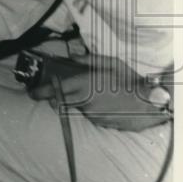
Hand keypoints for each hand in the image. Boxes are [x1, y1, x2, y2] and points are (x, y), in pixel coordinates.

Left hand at [29, 54, 169, 131]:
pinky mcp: (101, 124)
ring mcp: (92, 115)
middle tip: (54, 94)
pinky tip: (103, 105)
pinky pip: (90, 116)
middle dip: (54, 99)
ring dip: (77, 104)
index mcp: (83, 85)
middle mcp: (84, 102)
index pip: (54, 90)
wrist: (150, 103)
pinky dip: (90, 111)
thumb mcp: (109, 63)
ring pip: (76, 109)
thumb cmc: (129, 79)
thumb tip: (70, 58)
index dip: (40, 92)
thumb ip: (87, 61)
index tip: (32, 93)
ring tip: (92, 96)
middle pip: (60, 102)